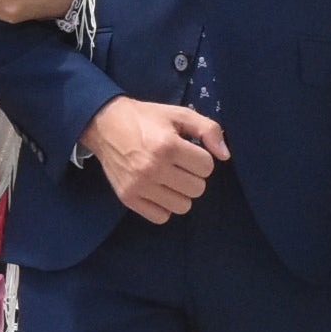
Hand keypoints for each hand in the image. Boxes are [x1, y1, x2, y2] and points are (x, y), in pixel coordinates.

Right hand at [78, 96, 226, 222]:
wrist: (104, 124)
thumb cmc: (147, 118)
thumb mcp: (179, 114)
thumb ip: (208, 129)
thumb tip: (225, 156)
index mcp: (168, 145)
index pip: (207, 167)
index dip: (201, 159)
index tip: (188, 151)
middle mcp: (153, 168)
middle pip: (197, 189)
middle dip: (193, 176)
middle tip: (180, 165)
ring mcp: (139, 185)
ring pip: (182, 206)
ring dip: (181, 193)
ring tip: (170, 178)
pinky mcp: (128, 198)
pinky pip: (161, 217)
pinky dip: (164, 206)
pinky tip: (158, 190)